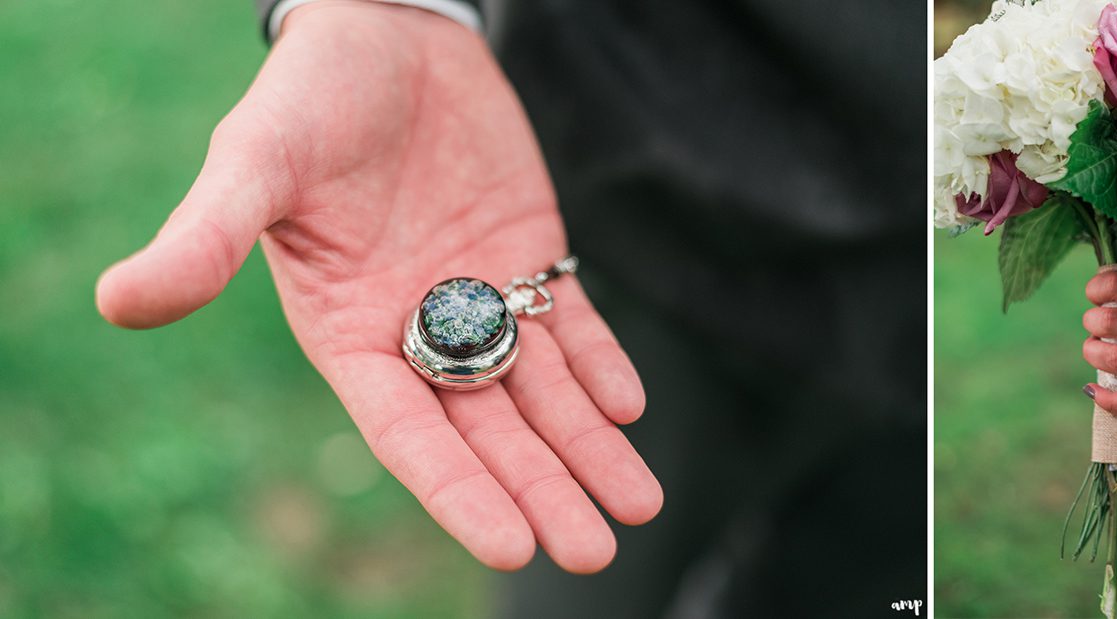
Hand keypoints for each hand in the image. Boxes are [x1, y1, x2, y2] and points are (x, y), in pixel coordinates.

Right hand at [95, 1, 660, 572]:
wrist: (387, 34)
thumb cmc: (309, 96)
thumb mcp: (254, 162)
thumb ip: (205, 238)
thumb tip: (116, 301)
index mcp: (350, 333)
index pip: (408, 434)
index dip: (459, 490)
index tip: (511, 547)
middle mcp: (419, 331)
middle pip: (488, 431)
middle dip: (541, 490)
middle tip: (591, 554)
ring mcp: (479, 299)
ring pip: (542, 393)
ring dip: (588, 449)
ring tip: (638, 508)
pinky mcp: (526, 259)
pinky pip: (571, 326)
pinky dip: (600, 366)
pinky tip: (628, 409)